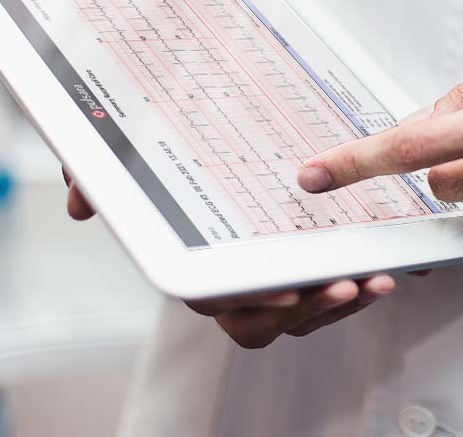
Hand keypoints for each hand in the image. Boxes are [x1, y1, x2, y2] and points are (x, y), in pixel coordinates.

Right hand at [61, 168, 399, 347]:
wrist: (214, 141)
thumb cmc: (171, 162)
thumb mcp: (128, 155)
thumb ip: (98, 170)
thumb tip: (80, 204)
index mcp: (191, 263)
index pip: (210, 297)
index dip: (245, 300)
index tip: (281, 292)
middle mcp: (227, 284)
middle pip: (261, 321)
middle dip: (305, 308)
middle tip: (342, 285)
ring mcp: (267, 286)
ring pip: (300, 317)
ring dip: (339, 305)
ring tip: (373, 280)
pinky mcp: (302, 276)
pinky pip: (327, 299)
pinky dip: (356, 290)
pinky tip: (383, 269)